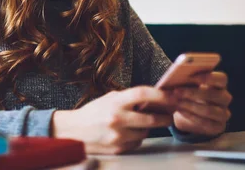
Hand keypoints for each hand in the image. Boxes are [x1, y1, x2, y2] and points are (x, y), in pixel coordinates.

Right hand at [52, 86, 177, 153]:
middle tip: (170, 114)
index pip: (142, 94)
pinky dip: (136, 138)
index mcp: (115, 102)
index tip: (172, 96)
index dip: (160, 95)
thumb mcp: (109, 99)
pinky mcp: (118, 148)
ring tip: (139, 123)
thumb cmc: (92, 112)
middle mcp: (117, 118)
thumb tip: (152, 98)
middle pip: (151, 118)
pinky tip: (127, 133)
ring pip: (145, 133)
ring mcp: (118, 135)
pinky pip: (136, 143)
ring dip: (147, 128)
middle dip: (165, 117)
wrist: (72, 131)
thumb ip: (128, 98)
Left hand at [172, 71, 231, 136]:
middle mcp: (224, 98)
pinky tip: (180, 111)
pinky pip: (207, 123)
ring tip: (177, 102)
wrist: (185, 113)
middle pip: (216, 95)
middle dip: (194, 93)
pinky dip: (191, 117)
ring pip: (210, 111)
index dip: (209, 77)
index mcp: (219, 84)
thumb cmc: (186, 92)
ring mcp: (223, 114)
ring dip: (191, 106)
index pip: (221, 79)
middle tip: (176, 91)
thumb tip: (175, 76)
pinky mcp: (218, 127)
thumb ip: (185, 79)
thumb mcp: (185, 84)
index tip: (191, 77)